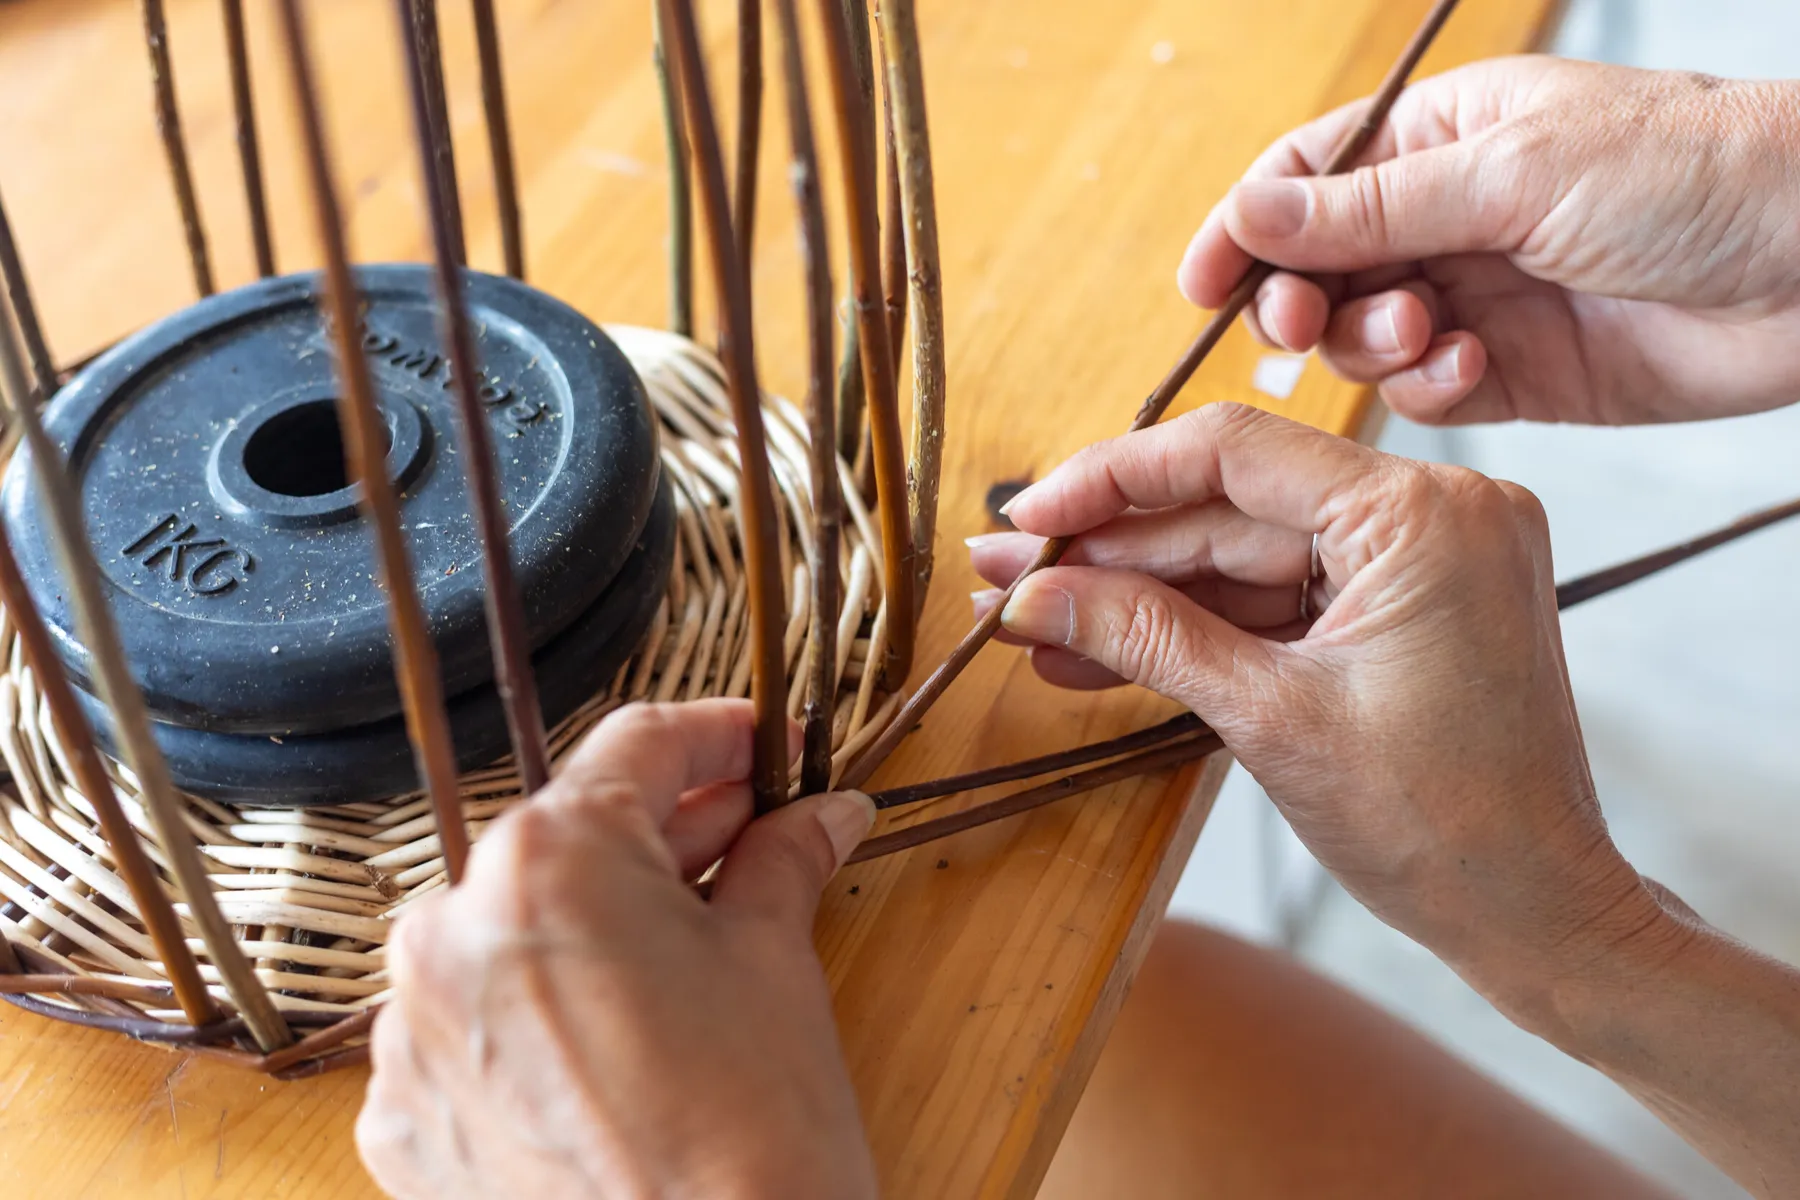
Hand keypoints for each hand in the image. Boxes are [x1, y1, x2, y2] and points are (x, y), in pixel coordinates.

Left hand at [355, 699, 878, 1199]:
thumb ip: (782, 860)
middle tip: (753, 836)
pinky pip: (475, 1027)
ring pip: (516, 935)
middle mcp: (452, 928)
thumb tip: (817, 813)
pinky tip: (621, 1040)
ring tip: (689, 951)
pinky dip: (542, 1017)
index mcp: (551, 862)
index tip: (762, 750)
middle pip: (573, 841)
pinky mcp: (404, 1117)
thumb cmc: (752, 1136)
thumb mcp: (777, 964)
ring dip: (598, 926)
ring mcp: (413, 1031)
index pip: (640, 747)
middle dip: (668, 834)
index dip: (717, 737)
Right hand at [976, 403, 1677, 1012]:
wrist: (1534, 913)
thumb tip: (1033, 596)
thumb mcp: (1269, 719)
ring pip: (1243, 555)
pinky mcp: (1403, 601)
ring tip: (1031, 621)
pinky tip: (1097, 650)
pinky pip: (1278, 596)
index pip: (1233, 451)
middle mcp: (1434, 509)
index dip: (1111, 479)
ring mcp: (1422, 554)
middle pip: (1230, 505)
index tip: (1028, 518)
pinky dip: (1196, 626)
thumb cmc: (1440, 827)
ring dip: (1138, 594)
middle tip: (1006, 574)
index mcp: (1422, 514)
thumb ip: (1145, 637)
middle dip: (1111, 550)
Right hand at [1181, 56, 1799, 424]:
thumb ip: (1370, 208)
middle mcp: (1452, 214)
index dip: (1243, 229)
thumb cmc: (1697, 172)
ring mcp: (1481, 294)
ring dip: (1375, 346)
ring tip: (1429, 337)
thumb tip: (1249, 216)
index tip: (1202, 286)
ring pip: (1367, 336)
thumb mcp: (1514, 172)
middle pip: (1321, 266)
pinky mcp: (1515, 370)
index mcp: (1445, 136)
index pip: (1305, 179)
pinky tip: (1472, 371)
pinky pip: (1428, 392)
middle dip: (1305, 299)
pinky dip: (1431, 390)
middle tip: (1308, 325)